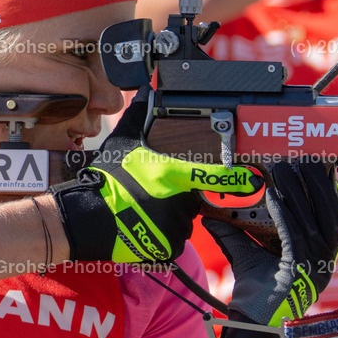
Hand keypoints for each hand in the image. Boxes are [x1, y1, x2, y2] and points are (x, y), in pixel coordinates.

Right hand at [53, 86, 262, 262]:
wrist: (87, 219)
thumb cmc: (105, 181)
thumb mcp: (122, 142)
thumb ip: (140, 114)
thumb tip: (148, 90)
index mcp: (172, 175)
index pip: (214, 176)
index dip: (236, 178)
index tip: (251, 179)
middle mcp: (179, 203)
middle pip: (194, 196)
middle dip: (182, 191)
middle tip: (156, 188)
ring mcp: (174, 228)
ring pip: (185, 218)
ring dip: (172, 213)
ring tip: (146, 206)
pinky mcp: (168, 247)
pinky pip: (175, 238)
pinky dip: (164, 232)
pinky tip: (145, 223)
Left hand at [204, 160, 337, 337]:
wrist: (252, 327)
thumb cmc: (255, 294)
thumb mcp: (246, 255)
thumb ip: (233, 232)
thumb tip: (210, 211)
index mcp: (321, 254)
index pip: (332, 214)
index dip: (327, 188)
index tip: (318, 163)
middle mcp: (325, 260)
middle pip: (328, 211)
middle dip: (316, 182)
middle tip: (301, 157)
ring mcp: (317, 267)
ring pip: (315, 220)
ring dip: (300, 191)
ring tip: (286, 168)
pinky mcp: (302, 272)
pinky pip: (295, 236)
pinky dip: (286, 213)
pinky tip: (275, 195)